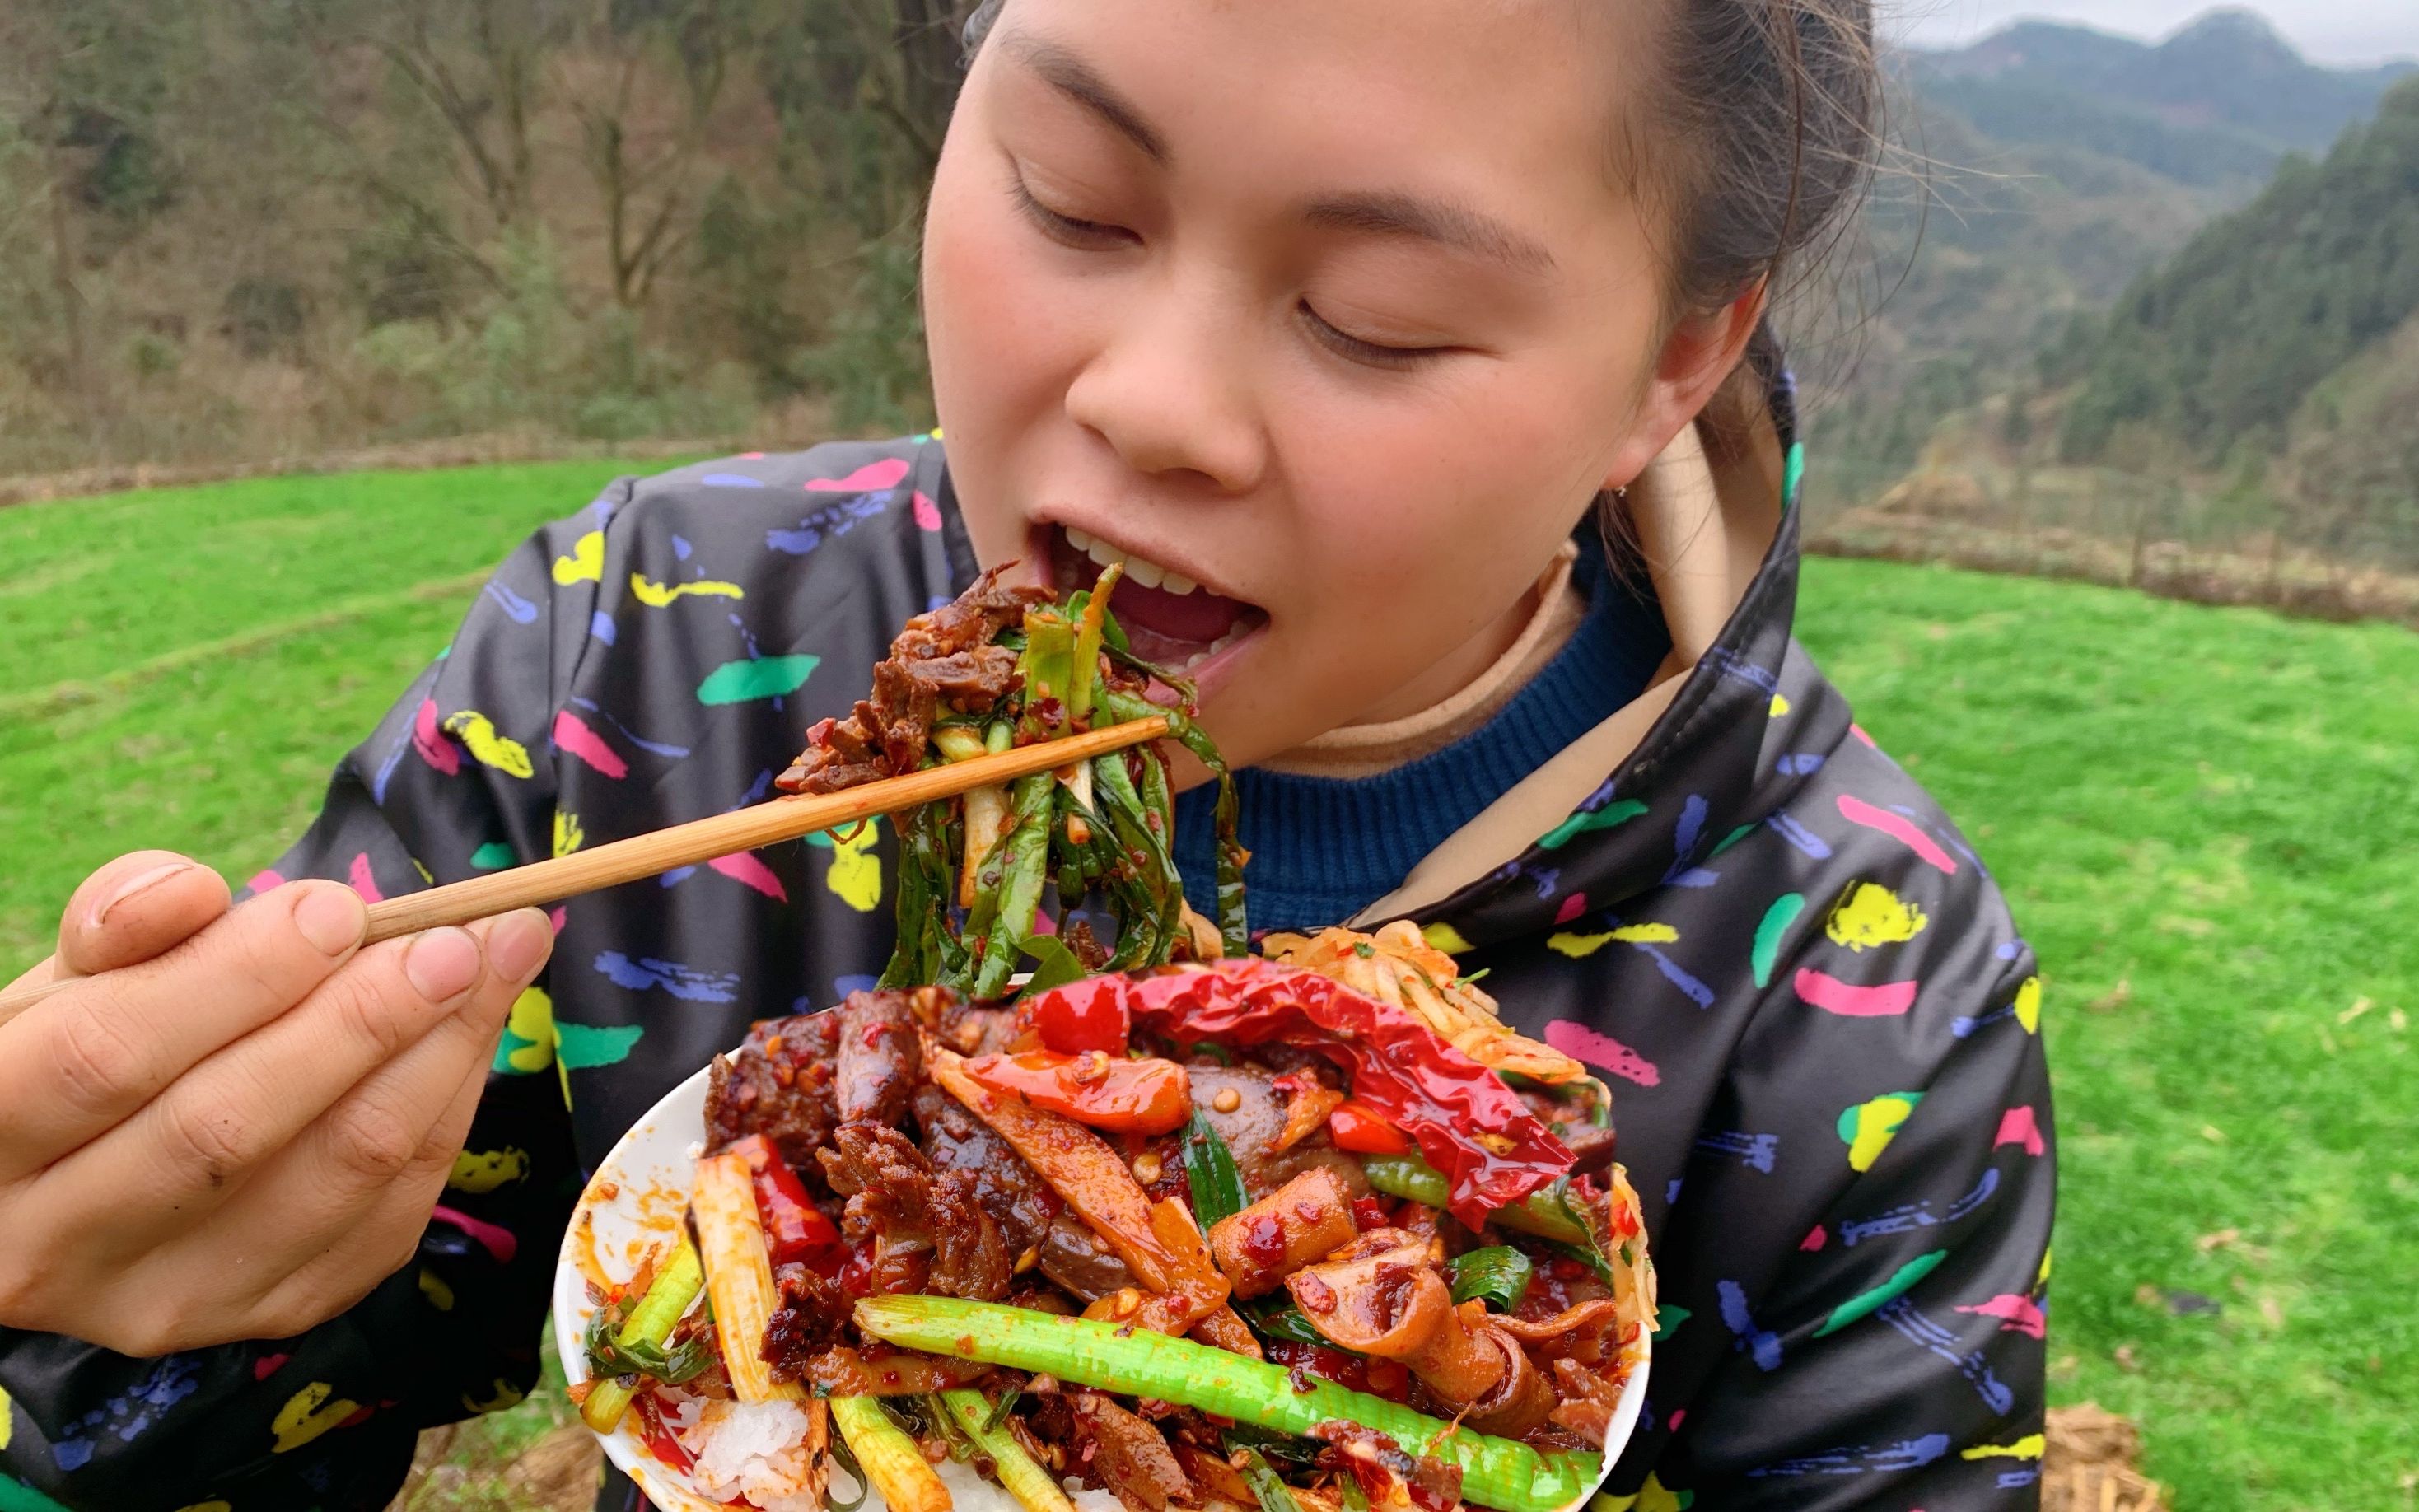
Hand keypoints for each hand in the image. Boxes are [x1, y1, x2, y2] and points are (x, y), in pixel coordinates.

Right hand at [0, 851, 553, 1356]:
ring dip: (433, 1064)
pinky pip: (378, 1225)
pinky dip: (441, 1122)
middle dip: (360, 1023)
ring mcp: (156, 1303)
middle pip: (226, 1130)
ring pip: (324, 1183)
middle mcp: (47, 1248)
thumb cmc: (71, 1052)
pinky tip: (468, 1043)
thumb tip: (196, 891)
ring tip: (496, 964)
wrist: (69, 1188)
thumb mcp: (65, 981)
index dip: (233, 979)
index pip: (105, 1056)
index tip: (337, 909)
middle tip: (457, 940)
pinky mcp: (255, 1321)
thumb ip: (118, 923)